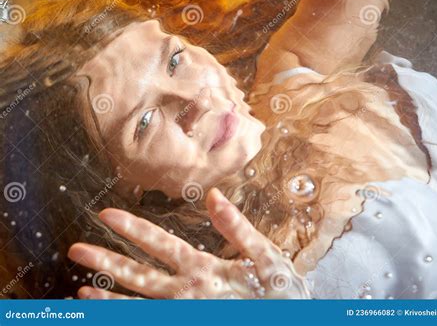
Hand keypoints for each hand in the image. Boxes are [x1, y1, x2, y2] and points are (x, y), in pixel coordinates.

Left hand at [68, 188, 310, 298]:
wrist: (287, 321)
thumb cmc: (279, 294)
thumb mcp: (266, 256)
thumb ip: (238, 227)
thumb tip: (215, 196)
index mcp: (204, 269)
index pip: (161, 244)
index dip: (132, 228)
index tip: (106, 214)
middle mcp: (187, 293)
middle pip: (139, 275)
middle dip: (106, 260)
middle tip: (75, 250)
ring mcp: (183, 313)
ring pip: (137, 305)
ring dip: (108, 296)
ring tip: (81, 289)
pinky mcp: (185, 324)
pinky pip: (148, 322)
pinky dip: (125, 316)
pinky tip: (107, 311)